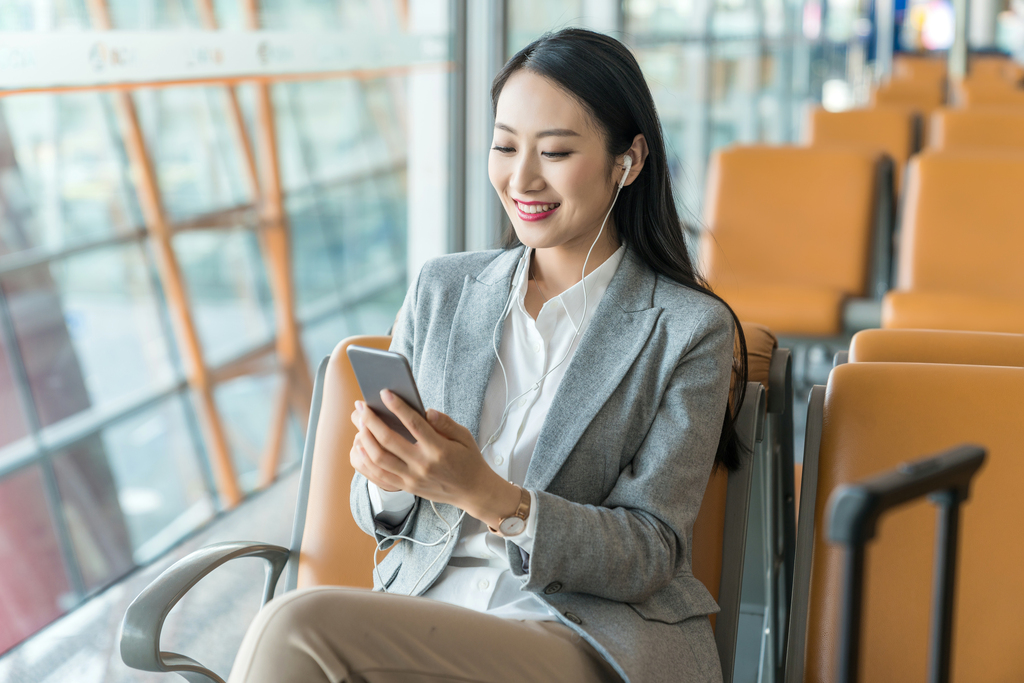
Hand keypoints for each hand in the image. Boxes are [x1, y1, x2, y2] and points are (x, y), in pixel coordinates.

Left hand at [349, 391, 519, 526]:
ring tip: (360, 422)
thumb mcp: (464, 436)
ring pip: (379, 458)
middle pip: (389, 440)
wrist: (472, 491)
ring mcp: (412, 479)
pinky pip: (378, 475)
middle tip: (361, 405)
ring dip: (365, 438)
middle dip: (371, 420)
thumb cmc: (468, 459)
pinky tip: (360, 446)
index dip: (397, 406)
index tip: (384, 392)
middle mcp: (423, 465)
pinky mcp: (406, 487)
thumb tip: (426, 411)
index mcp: (439, 450)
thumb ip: (445, 422)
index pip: (414, 424)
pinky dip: (365, 460)